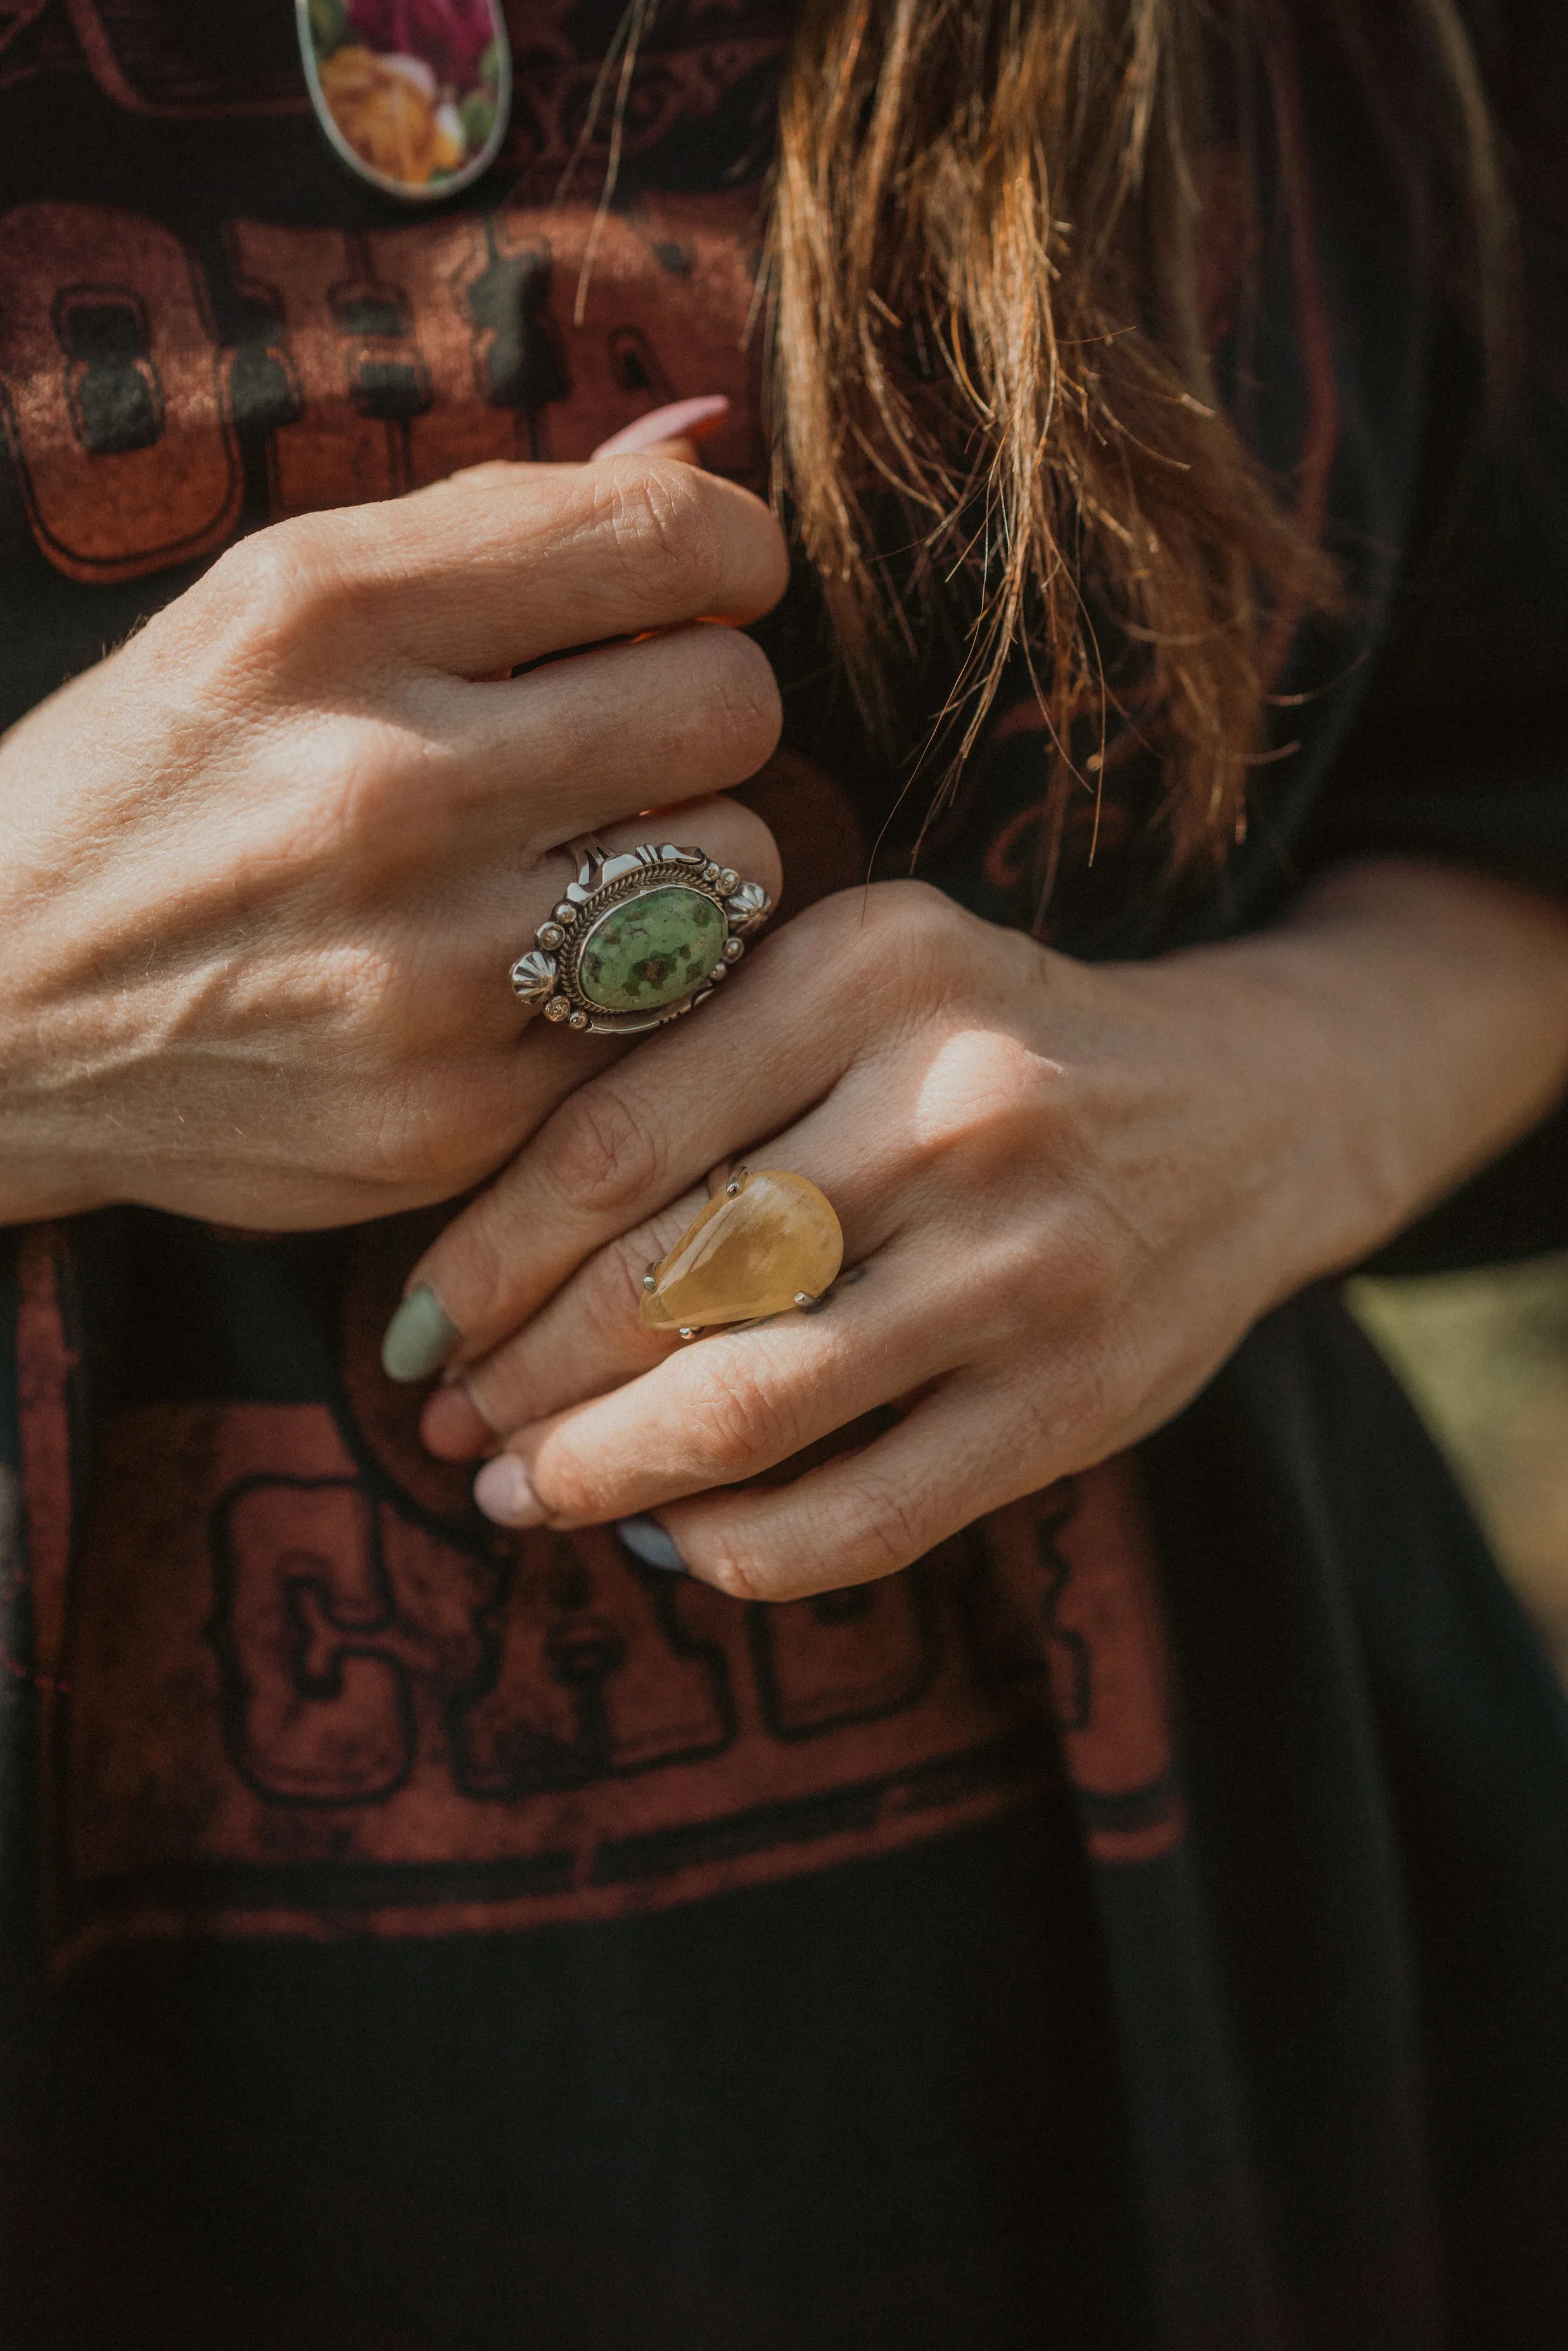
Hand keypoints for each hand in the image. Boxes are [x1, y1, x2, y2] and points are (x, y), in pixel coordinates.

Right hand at [0, 447, 783, 1228]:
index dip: (733, 552)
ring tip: (580, 858)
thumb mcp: (267, 606)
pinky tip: (532, 971)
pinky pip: (669, 1015)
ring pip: (736, 867)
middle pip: (731, 705)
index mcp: (324, 615)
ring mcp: (425, 971)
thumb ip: (495, 529)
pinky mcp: (456, 1115)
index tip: (709, 583)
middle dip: (704, 702)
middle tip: (630, 733)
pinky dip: (631, 984)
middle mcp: (383, 787)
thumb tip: (705, 450)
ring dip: (689, 850)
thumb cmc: (152, 787)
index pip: (671, 538)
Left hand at [395, 862, 1567, 1600]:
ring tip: (523, 1495)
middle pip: (661, 1280)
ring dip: (598, 1475)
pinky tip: (672, 1537)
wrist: (1246, 1110)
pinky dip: (736, 1551)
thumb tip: (486, 1267)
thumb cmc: (992, 1050)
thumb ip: (700, 1069)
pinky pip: (860, 1517)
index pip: (609, 1140)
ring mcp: (1025, 1261)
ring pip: (746, 1409)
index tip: (412, 1331)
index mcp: (871, 966)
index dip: (480, 1262)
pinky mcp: (1075, 1400)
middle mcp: (954, 1104)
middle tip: (452, 1427)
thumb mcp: (857, 987)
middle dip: (521, 1380)